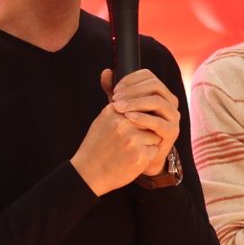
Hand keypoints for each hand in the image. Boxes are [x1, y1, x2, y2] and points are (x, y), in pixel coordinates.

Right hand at [71, 70, 163, 194]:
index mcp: (114, 112)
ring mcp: (132, 139)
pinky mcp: (140, 155)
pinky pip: (154, 149)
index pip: (140, 105)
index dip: (139, 116)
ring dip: (148, 143)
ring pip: (154, 134)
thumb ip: (112, 97)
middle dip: (145, 129)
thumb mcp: (102, 118)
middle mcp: (123, 123)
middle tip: (130, 141)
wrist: (89, 174)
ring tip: (130, 151)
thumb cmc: (97, 146)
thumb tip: (108, 71)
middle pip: (149, 118)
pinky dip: (147, 156)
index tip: (132, 126)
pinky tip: (133, 160)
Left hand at [103, 68, 180, 170]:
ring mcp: (173, 117)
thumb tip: (106, 72)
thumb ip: (113, 91)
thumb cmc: (130, 129)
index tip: (114, 89)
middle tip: (115, 98)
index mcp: (160, 92)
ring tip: (119, 108)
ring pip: (158, 102)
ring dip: (136, 102)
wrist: (138, 156)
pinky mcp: (172, 132)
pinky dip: (142, 118)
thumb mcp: (121, 107)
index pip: (148, 76)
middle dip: (133, 90)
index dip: (130, 79)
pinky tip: (128, 118)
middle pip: (155, 86)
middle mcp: (170, 101)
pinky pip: (158, 121)